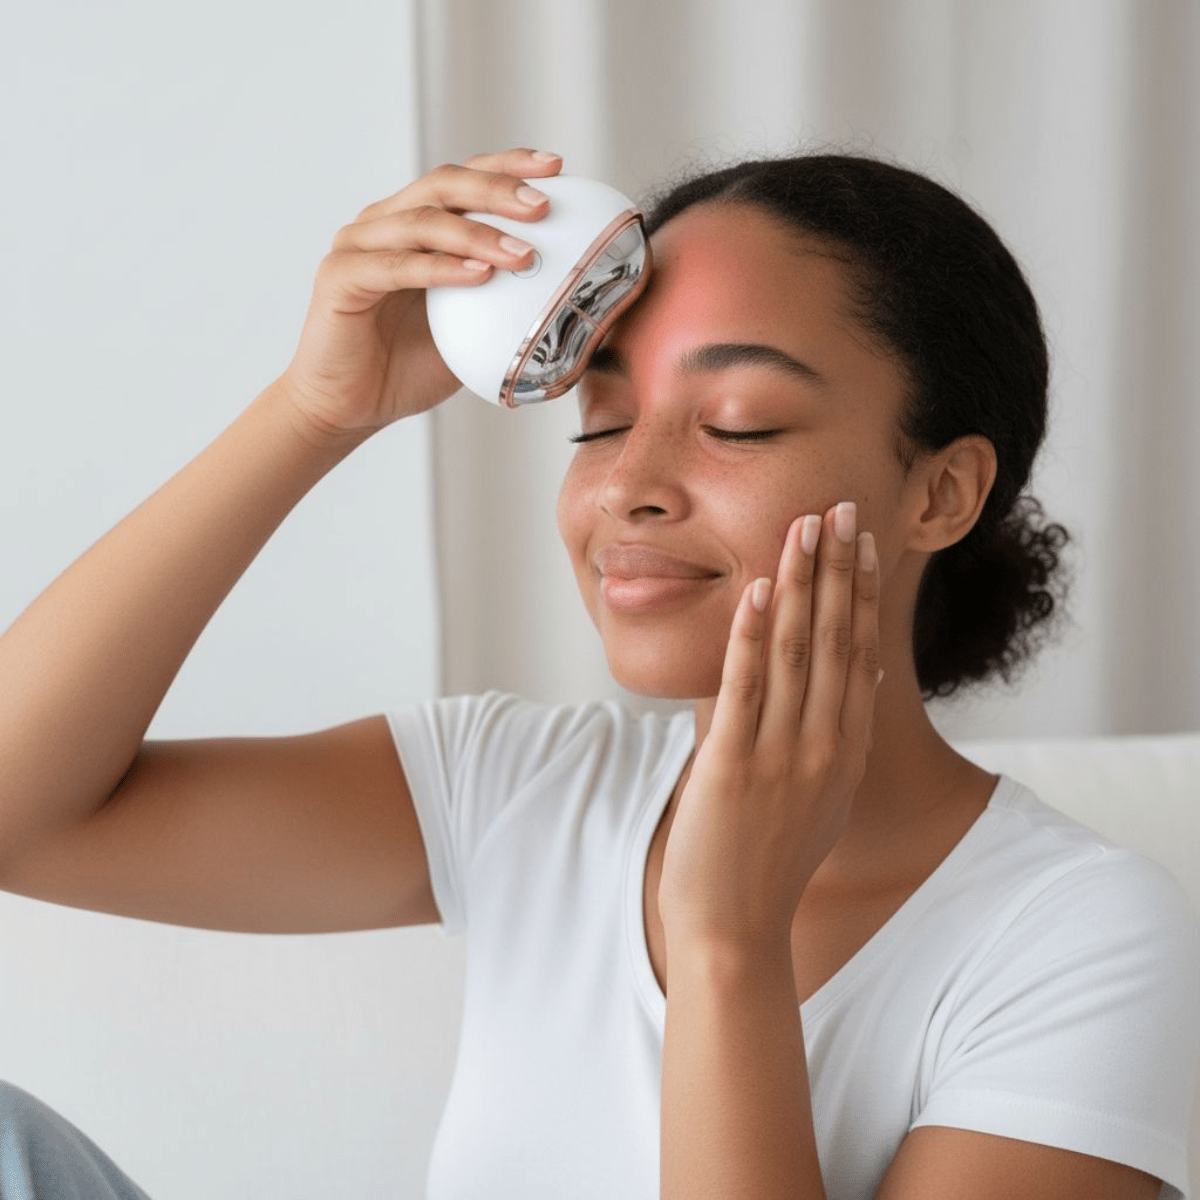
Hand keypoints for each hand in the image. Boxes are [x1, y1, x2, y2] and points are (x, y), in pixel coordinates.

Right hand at [277, 147, 562, 440]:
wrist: (351, 407)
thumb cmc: (408, 368)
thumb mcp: (471, 330)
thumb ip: (503, 302)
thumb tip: (570, 294)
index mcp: (415, 224)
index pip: (464, 178)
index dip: (508, 165)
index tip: (556, 168)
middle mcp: (384, 223)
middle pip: (444, 185)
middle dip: (498, 189)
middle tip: (542, 205)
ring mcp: (358, 246)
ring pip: (422, 222)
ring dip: (477, 234)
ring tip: (523, 255)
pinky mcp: (341, 277)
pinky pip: (396, 266)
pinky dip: (440, 268)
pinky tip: (479, 275)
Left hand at [658, 501, 881, 951]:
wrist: (735, 931)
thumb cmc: (769, 863)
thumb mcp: (819, 798)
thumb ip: (831, 738)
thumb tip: (851, 684)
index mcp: (843, 751)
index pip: (858, 654)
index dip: (861, 593)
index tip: (863, 542)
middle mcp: (823, 747)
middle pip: (834, 639)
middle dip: (838, 569)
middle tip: (842, 507)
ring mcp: (782, 757)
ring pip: (795, 652)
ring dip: (801, 583)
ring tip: (804, 527)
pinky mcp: (734, 766)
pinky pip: (746, 688)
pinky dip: (751, 635)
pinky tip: (756, 590)